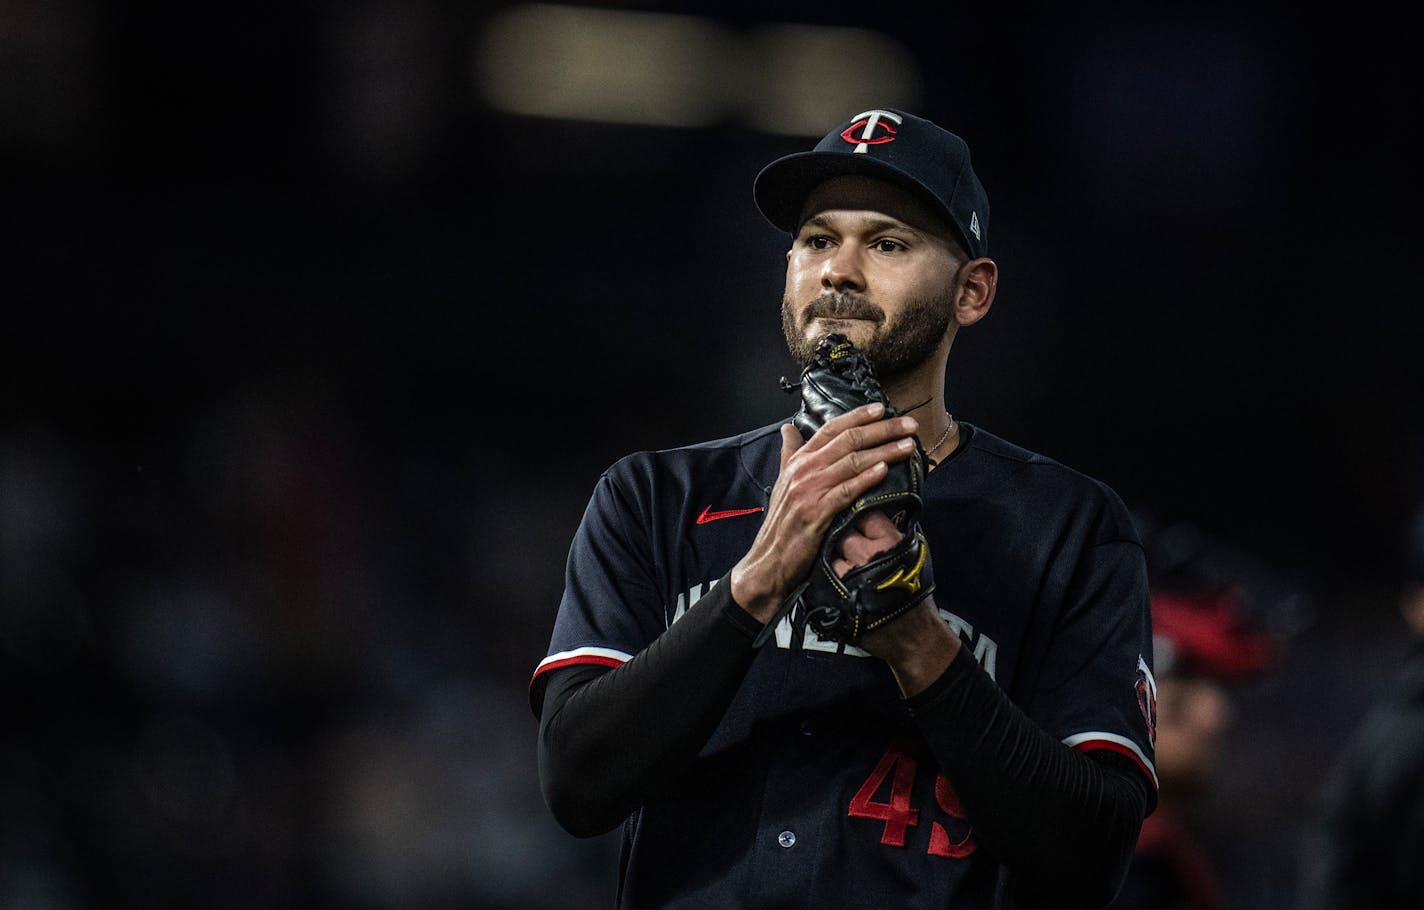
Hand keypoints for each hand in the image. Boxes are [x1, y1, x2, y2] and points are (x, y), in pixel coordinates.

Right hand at [730, 403, 917, 623]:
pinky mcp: (817, 512)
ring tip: (908, 445)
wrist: (769, 559)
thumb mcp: (783, 482)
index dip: (858, 416)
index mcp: (798, 460)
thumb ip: (790, 454)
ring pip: (853, 462)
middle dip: (882, 429)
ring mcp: (810, 490)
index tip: (882, 408)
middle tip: (908, 424)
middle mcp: (804, 470)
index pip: (831, 429)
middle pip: (848, 440)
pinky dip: (867, 478)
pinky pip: (847, 490)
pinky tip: (884, 469)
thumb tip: (788, 429)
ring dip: (884, 450)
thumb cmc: (782, 522)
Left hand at [835, 511, 959, 695]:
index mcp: (889, 540)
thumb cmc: (916, 595)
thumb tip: (876, 516)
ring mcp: (849, 573)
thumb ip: (893, 532)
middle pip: (843, 531)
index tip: (859, 523)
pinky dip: (828, 574)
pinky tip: (838, 580)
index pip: (864, 514)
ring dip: (834, 556)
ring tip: (846, 565)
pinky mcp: (835, 592)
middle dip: (845, 536)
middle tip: (851, 546)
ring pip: (830, 552)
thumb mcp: (913, 554)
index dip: (860, 518)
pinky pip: (824, 573)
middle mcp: (868, 554)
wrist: (912, 635)